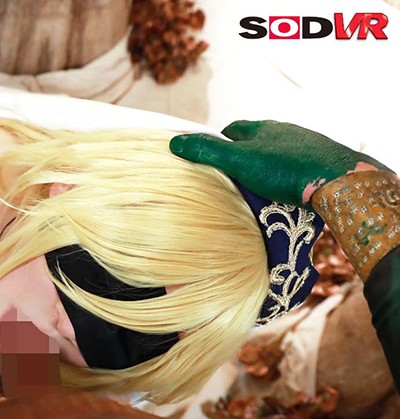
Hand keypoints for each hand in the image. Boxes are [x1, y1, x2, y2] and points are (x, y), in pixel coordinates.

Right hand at [169, 120, 391, 206]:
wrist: (339, 180)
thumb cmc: (287, 167)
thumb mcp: (239, 160)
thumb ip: (208, 152)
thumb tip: (175, 142)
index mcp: (263, 128)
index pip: (233, 129)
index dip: (218, 141)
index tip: (209, 158)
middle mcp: (286, 133)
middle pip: (256, 142)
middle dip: (241, 156)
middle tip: (229, 176)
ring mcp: (306, 148)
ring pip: (277, 156)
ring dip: (265, 169)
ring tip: (254, 188)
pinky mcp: (320, 166)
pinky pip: (295, 170)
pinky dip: (284, 179)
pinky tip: (282, 194)